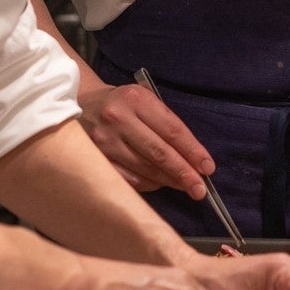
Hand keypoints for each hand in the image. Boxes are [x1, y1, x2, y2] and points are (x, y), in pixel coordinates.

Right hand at [76, 82, 215, 197]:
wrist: (81, 104)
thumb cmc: (123, 104)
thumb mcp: (145, 101)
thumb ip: (168, 125)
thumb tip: (195, 160)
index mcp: (136, 100)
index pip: (172, 130)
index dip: (193, 151)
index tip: (208, 168)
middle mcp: (118, 119)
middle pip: (159, 153)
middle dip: (184, 173)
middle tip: (200, 189)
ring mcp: (104, 141)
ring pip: (145, 169)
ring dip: (169, 181)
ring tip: (185, 187)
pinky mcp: (96, 159)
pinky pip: (129, 179)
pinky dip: (149, 184)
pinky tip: (160, 183)